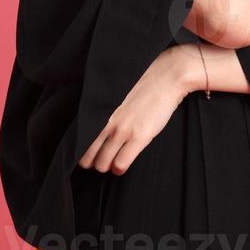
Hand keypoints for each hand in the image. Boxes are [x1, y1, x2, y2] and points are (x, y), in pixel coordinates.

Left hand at [77, 45, 198, 175]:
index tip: (89, 158)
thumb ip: (113, 118)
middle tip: (102, 165)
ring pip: (103, 162)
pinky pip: (120, 163)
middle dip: (95, 164)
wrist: (165, 80)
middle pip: (89, 156)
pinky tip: (122, 167)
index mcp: (104, 114)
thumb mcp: (123, 105)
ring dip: (107, 168)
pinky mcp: (139, 137)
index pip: (83, 140)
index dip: (84, 153)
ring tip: (113, 166)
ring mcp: (123, 131)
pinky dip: (119, 169)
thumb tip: (107, 134)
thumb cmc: (147, 92)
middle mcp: (109, 123)